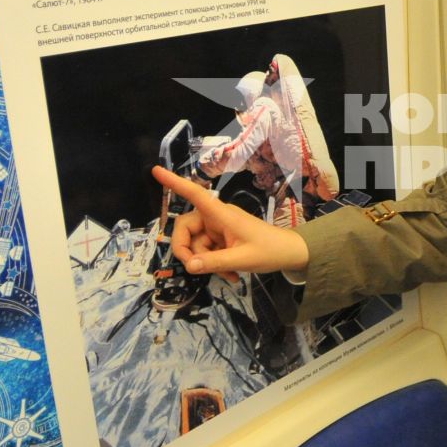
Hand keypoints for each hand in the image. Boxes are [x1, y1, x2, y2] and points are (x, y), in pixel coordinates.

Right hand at [151, 166, 308, 277]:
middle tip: (197, 269)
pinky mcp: (222, 240)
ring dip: (205, 263)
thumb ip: (215, 263)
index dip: (175, 182)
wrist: (290, 254)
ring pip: (196, 245)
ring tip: (228, 275)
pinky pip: (207, 252)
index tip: (156, 170)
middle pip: (185, 228)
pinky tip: (230, 276)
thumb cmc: (270, 250)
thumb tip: (190, 266)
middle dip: (187, 250)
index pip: (194, 194)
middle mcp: (216, 218)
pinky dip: (214, 265)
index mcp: (221, 214)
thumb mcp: (242, 259)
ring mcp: (218, 229)